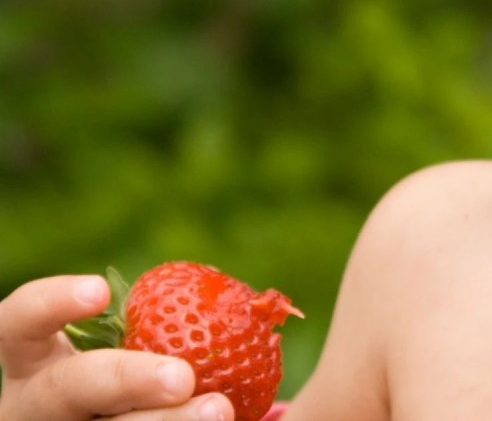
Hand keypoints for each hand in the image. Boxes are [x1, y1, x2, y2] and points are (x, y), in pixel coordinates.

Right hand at [0, 275, 233, 420]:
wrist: (140, 419)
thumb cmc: (142, 379)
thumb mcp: (141, 349)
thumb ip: (171, 325)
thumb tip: (260, 307)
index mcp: (36, 364)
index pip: (18, 326)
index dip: (50, 305)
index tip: (101, 290)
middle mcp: (37, 408)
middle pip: (69, 389)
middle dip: (126, 379)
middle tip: (182, 376)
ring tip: (220, 411)